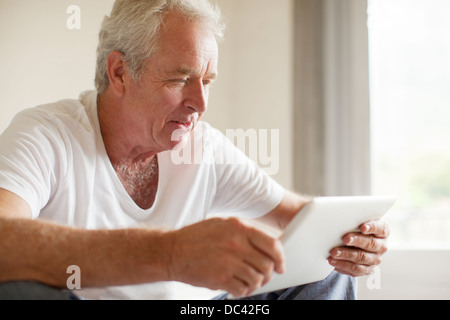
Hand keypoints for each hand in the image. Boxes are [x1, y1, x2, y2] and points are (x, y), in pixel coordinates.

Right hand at [166, 217, 284, 296]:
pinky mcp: (220, 278)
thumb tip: (267, 245)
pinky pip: (243, 289)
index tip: (280, 265)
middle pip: (267, 265)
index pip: (272, 244)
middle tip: (263, 276)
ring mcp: (228, 261)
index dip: (280, 258)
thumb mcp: (222, 224)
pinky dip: (243, 291)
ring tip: (247, 282)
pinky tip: (237, 287)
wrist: (171, 251)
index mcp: (239, 227)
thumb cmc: (196, 237)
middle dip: (268, 274)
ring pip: (257, 279)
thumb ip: (244, 232)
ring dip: (255, 284)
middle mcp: (236, 244)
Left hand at [328, 220, 389, 276]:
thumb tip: (337, 216)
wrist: (355, 244)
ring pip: (362, 258)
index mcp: (382, 231)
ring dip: (347, 255)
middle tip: (345, 239)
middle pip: (371, 244)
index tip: (363, 227)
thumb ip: (354, 220)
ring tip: (334, 253)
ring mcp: (375, 259)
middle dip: (357, 241)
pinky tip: (333, 262)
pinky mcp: (367, 269)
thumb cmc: (355, 228)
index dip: (372, 228)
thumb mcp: (357, 222)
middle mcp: (381, 246)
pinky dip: (343, 265)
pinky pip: (356, 269)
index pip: (381, 228)